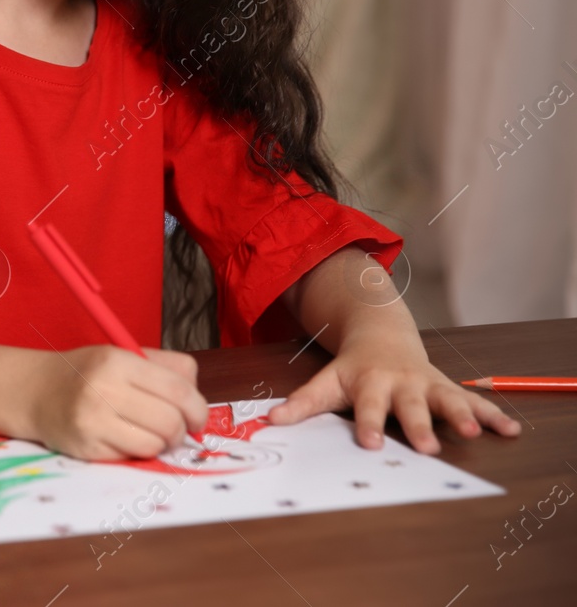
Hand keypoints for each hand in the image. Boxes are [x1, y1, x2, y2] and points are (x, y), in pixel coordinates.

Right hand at [30, 346, 209, 460]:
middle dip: (181, 431)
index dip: (198, 408)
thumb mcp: (122, 355)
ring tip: (149, 434)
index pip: (177, 389)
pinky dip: (137, 451)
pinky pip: (132, 457)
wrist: (35, 391)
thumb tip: (198, 397)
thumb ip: (165, 367)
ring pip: (154, 444)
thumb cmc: (87, 373)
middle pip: (170, 421)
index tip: (197, 417)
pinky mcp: (86, 447)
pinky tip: (124, 439)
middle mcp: (103, 388)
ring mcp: (93, 420)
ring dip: (160, 443)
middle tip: (175, 430)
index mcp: (117, 360)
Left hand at [266, 338, 522, 454]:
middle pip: (410, 406)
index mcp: (369, 382)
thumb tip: (269, 422)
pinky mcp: (449, 387)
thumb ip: (302, 403)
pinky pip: (475, 401)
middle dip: (419, 426)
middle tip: (428, 448)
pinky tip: (512, 431)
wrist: (381, 334)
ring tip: (474, 432)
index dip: (368, 424)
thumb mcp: (326, 381)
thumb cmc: (353, 369)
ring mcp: (428, 384)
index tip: (371, 445)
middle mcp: (401, 383)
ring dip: (462, 415)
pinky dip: (493, 415)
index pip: (367, 407)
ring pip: (446, 400)